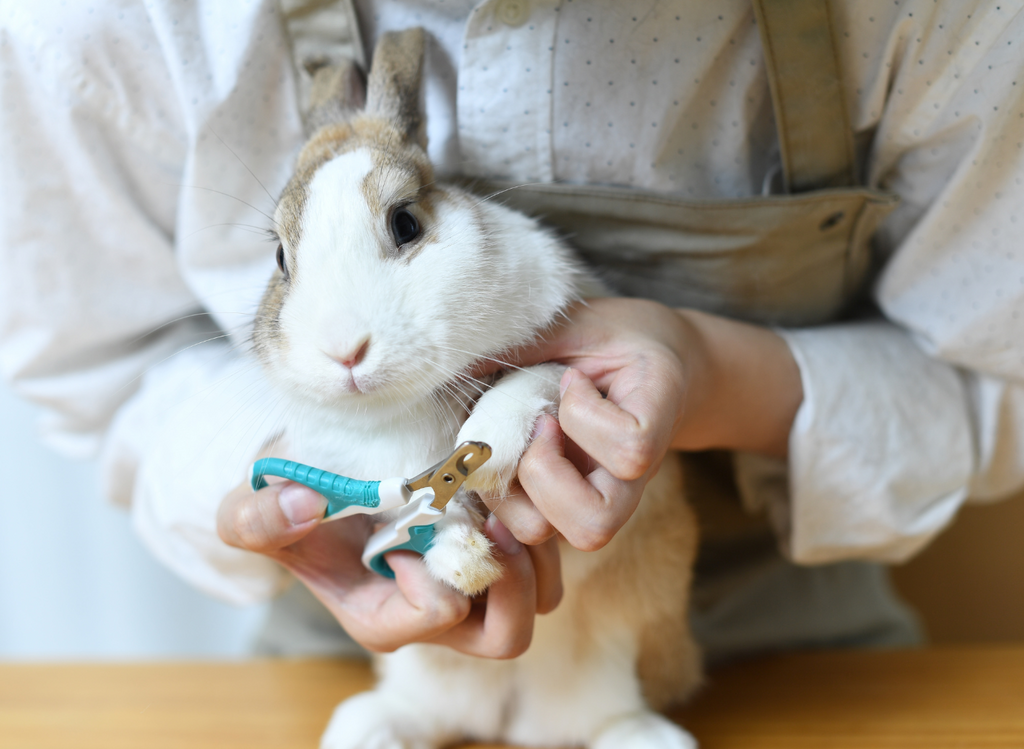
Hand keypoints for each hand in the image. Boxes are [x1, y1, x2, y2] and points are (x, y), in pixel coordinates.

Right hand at [217, 475, 561, 657]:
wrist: (318, 487)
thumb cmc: (290, 507)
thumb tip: (303, 505)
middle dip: (511, 578)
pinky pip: (548, 561)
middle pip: (507, 634)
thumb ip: (257, 519)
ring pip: (541, 598)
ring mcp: (472, 589)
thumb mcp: (250, 512)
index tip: (410, 523)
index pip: (436, 614)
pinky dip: (542, 527)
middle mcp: (437, 616)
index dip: (434, 568)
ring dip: (534, 549)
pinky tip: (512, 483)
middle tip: (491, 519)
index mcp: (383, 618)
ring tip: (505, 496)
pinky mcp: (496, 557)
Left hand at [480, 297, 802, 549]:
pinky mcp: (576, 503)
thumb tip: (452, 362)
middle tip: (539, 424)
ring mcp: (609, 494)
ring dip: (524, 495)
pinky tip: (509, 457)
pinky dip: (510, 502)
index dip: (585, 419)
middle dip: (544, 475)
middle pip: (595, 522)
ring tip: (521, 444)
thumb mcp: (580, 323)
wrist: (661, 359)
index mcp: (654, 415)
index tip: (572, 378)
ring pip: (571, 537)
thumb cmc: (617, 337)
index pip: (631, 450)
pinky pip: (542, 530)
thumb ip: (530, 341)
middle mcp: (637, 473)